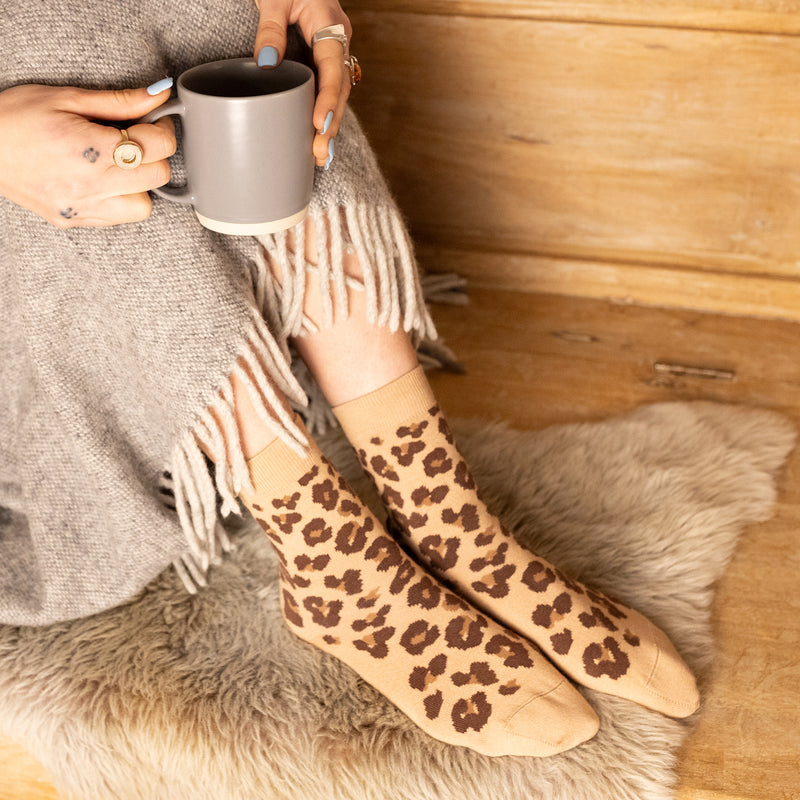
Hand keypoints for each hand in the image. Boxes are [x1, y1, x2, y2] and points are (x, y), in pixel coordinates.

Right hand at [0, 83, 175, 226]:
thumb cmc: (16, 117)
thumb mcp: (67, 97)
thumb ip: (119, 101)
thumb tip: (159, 95)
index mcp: (92, 149)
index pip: (158, 146)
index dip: (164, 129)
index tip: (156, 121)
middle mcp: (91, 185)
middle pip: (158, 176)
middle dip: (155, 155)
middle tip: (138, 139)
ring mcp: (84, 208)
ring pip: (144, 205)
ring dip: (140, 183)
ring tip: (118, 164)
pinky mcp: (75, 221)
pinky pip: (118, 218)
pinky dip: (120, 200)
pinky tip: (103, 180)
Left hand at [252, 0, 352, 166]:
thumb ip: (271, 29)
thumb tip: (266, 64)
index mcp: (331, 24)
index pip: (332, 68)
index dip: (328, 98)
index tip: (319, 123)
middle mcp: (338, 41)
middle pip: (340, 89)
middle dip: (332, 123)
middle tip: (321, 153)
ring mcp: (332, 52)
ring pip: (337, 94)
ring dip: (330, 125)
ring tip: (322, 156)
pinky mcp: (323, 59)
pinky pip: (328, 90)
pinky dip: (324, 114)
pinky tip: (318, 136)